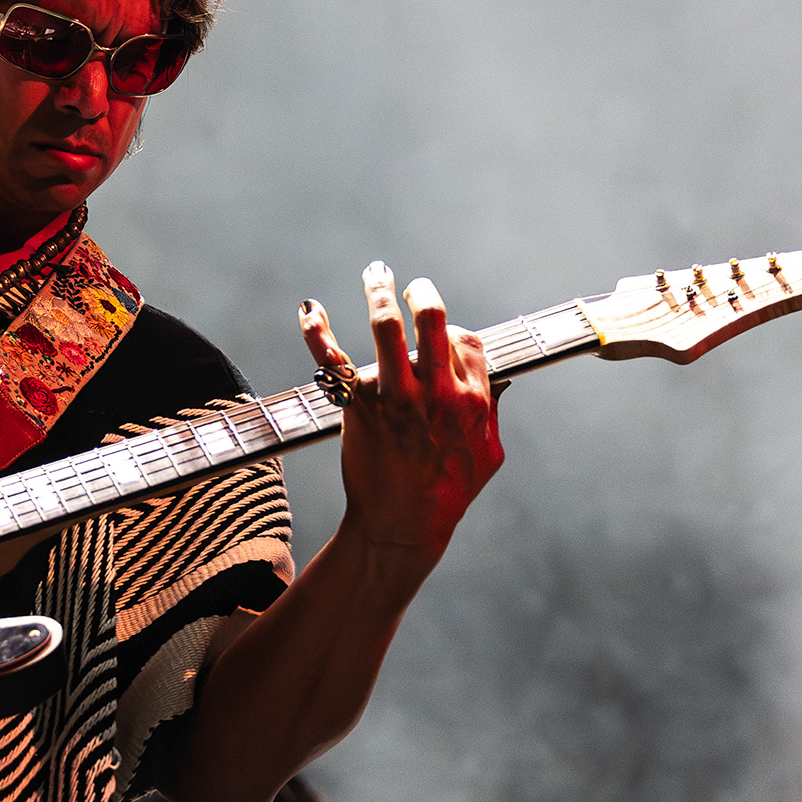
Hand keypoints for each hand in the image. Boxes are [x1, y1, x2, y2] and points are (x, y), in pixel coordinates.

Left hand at [300, 263, 503, 567]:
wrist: (401, 527)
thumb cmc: (446, 494)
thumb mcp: (490, 455)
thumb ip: (492, 413)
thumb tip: (492, 383)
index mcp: (471, 399)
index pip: (465, 340)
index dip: (452, 332)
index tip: (440, 336)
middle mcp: (435, 391)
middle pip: (433, 320)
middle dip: (422, 294)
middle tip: (413, 287)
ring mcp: (395, 395)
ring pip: (386, 327)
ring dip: (379, 292)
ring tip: (376, 274)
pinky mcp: (359, 405)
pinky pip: (333, 359)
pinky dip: (316, 331)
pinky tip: (309, 310)